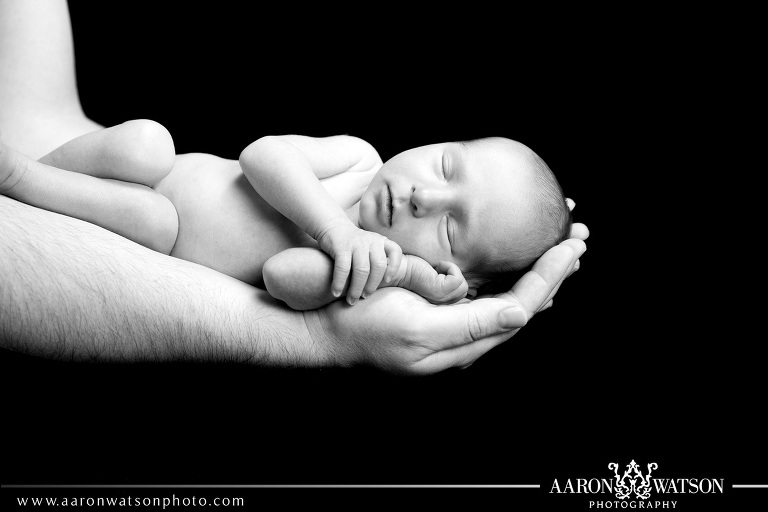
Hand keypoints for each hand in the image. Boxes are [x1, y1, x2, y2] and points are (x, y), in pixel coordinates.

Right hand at [307, 232, 586, 374]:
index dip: (549, 276)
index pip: (521, 307)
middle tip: (578, 241)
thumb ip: (470, 323)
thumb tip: (520, 313)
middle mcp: (463, 341)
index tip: (570, 247)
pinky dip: (510, 282)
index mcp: (462, 344)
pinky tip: (520, 274)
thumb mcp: (417, 327)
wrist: (323, 331)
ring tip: (561, 254)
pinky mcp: (438, 320)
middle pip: (522, 306)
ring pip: (507, 303)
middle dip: (553, 274)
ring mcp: (451, 331)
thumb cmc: (362, 326)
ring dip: (536, 277)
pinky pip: (486, 302)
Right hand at [316, 217, 402, 304]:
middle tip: (364, 297)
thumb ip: (377, 259)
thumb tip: (385, 285)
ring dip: (356, 288)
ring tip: (352, 300)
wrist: (332, 226)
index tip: (387, 280)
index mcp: (380, 241)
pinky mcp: (341, 246)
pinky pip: (343, 268)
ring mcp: (357, 243)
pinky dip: (340, 283)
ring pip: (362, 269)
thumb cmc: (353, 245)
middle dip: (372, 285)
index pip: (395, 251)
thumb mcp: (369, 247)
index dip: (394, 267)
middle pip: (378, 266)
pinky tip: (336, 292)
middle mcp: (371, 241)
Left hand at [391, 255, 467, 303]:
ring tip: (436, 269)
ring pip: (462, 286)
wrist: (400, 269)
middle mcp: (441, 304)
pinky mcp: (439, 290)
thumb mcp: (435, 279)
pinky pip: (457, 278)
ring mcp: (440, 298)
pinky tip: (436, 267)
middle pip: (464, 290)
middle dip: (454, 275)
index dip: (454, 279)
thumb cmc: (414, 270)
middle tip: (437, 271)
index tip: (439, 274)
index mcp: (441, 303)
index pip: (461, 294)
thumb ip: (447, 283)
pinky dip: (450, 267)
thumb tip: (459, 278)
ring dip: (452, 271)